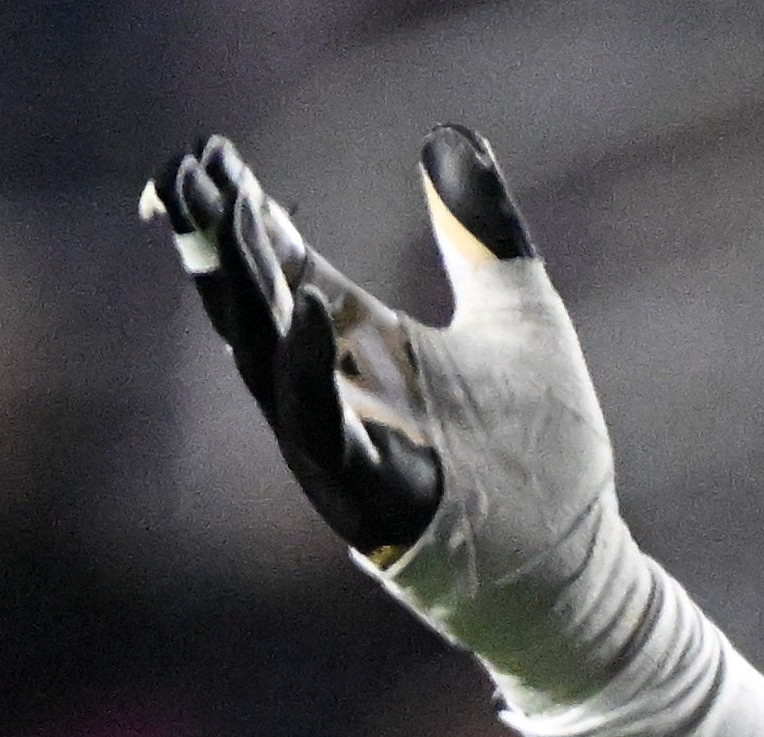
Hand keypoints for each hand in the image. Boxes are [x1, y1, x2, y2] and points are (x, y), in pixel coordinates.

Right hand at [143, 126, 652, 709]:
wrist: (580, 571)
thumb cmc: (550, 456)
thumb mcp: (524, 318)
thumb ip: (483, 234)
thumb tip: (453, 137)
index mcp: (366, 351)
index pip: (285, 271)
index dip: (247, 217)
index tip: (213, 156)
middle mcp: (342, 398)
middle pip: (255, 310)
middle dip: (217, 244)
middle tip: (183, 174)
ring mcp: (346, 452)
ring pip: (267, 364)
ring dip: (241, 292)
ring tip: (223, 216)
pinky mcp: (366, 501)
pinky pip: (320, 428)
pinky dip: (306, 366)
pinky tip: (307, 302)